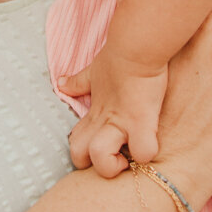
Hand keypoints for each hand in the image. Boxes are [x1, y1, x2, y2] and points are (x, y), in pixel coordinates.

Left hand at [60, 48, 167, 176]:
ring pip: (102, 161)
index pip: (76, 143)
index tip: (103, 147)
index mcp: (94, 114)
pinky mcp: (142, 121)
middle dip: (94, 164)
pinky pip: (143, 151)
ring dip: (113, 165)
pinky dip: (146, 152)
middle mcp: (103, 122)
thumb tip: (61, 82)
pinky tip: (149, 145)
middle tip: (115, 156)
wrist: (135, 46)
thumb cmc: (117, 58)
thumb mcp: (93, 72)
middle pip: (79, 157)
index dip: (85, 152)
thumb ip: (78, 82)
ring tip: (128, 157)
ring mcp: (121, 124)